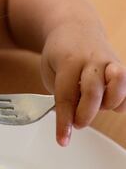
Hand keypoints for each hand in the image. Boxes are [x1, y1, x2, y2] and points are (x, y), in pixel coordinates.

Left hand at [40, 23, 125, 145]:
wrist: (75, 28)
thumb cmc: (60, 55)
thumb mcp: (50, 72)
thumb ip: (62, 94)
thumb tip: (71, 121)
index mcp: (69, 61)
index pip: (66, 96)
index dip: (64, 121)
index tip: (62, 140)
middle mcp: (92, 60)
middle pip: (93, 91)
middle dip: (85, 114)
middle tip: (77, 124)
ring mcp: (110, 61)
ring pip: (119, 82)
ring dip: (109, 103)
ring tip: (98, 108)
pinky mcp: (121, 66)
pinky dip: (124, 99)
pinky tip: (115, 107)